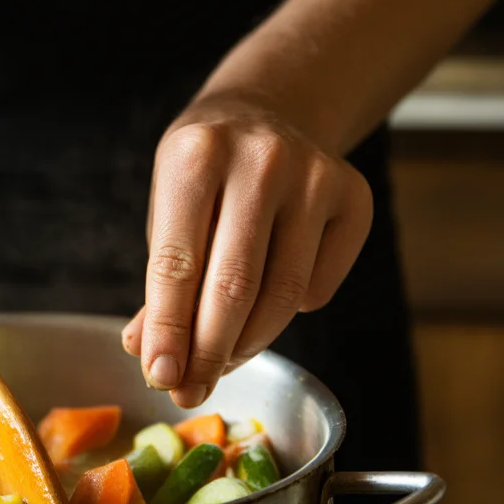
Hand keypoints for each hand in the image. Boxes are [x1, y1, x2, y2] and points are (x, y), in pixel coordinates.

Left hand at [122, 95, 372, 407]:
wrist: (269, 113)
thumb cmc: (205, 177)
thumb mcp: (167, 213)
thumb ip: (160, 284)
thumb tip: (149, 355)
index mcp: (195, 155)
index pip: (176, 264)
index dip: (168, 331)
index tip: (160, 378)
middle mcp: (261, 159)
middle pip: (233, 288)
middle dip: (207, 353)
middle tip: (190, 390)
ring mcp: (314, 176)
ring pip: (280, 297)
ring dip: (246, 345)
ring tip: (221, 360)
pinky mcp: (354, 198)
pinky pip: (317, 289)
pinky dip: (287, 313)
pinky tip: (266, 299)